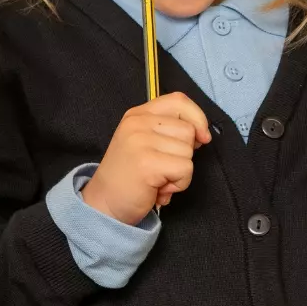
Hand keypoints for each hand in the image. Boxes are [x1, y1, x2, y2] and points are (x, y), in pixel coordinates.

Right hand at [81, 92, 210, 224]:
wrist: (104, 204)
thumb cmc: (130, 176)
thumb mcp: (144, 142)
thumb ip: (168, 131)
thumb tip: (202, 134)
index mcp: (137, 114)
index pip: (179, 101)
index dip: (197, 118)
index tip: (201, 137)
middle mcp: (137, 123)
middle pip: (188, 130)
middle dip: (184, 154)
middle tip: (161, 168)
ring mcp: (141, 141)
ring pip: (188, 151)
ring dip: (180, 172)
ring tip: (158, 178)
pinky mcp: (147, 163)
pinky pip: (185, 169)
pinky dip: (179, 184)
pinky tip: (159, 188)